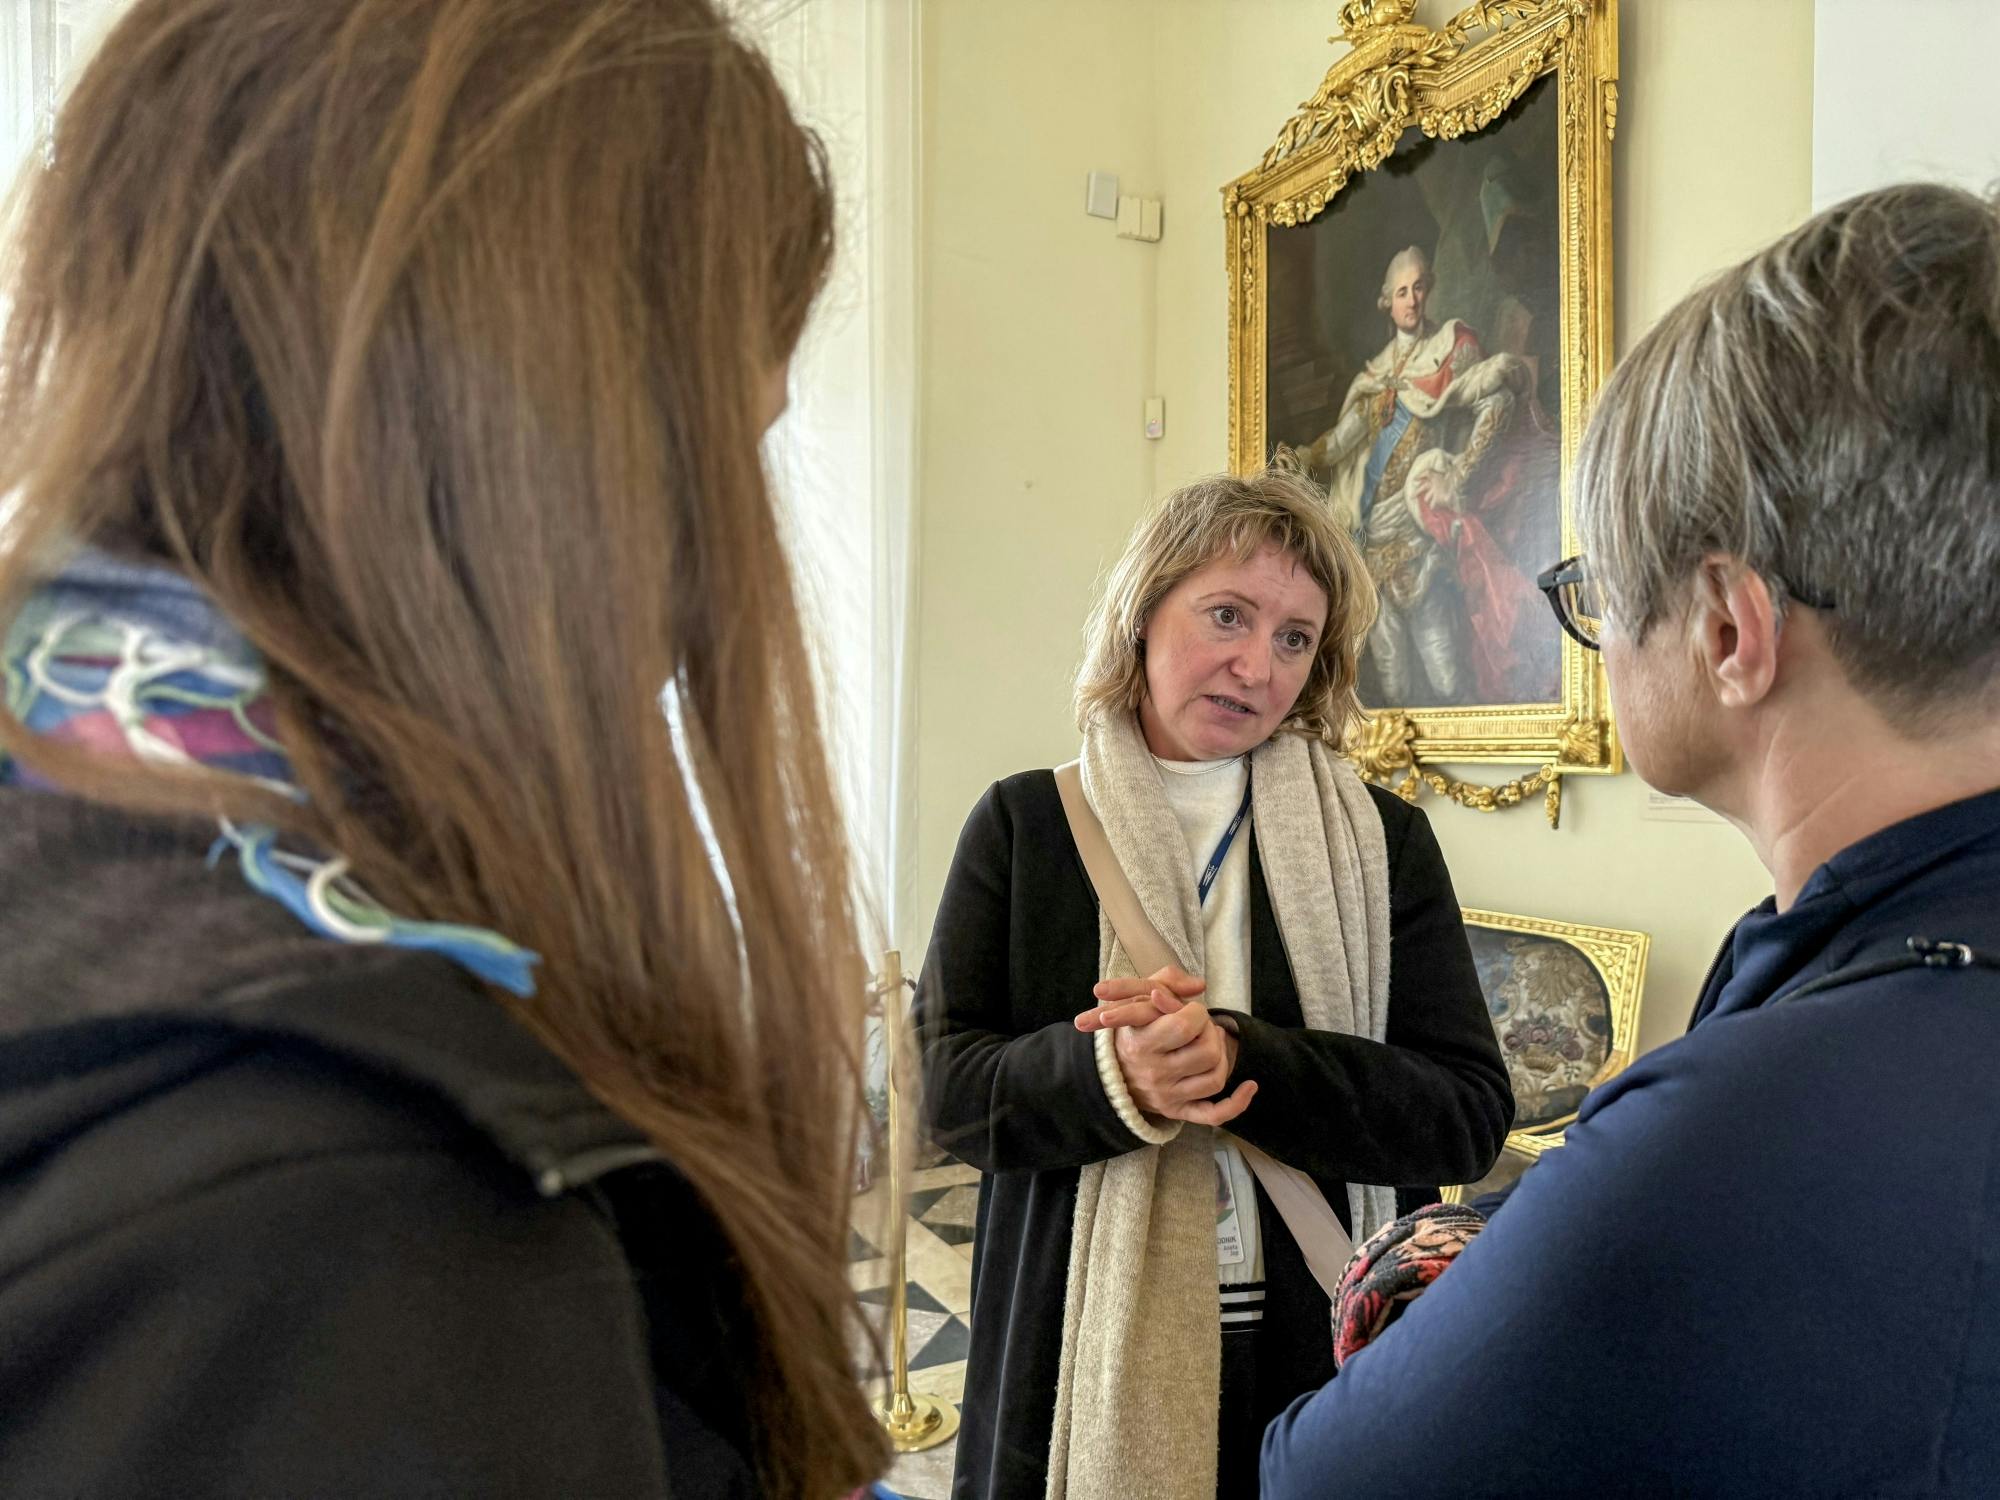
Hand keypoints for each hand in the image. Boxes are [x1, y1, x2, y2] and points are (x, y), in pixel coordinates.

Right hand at [1079, 974, 1254, 1127]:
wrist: (1110, 1070)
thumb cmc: (1129, 1028)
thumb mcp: (1136, 996)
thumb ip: (1167, 981)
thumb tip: (1199, 986)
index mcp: (1140, 1044)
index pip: (1184, 1026)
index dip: (1196, 1013)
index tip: (1188, 1010)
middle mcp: (1154, 1074)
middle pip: (1207, 1053)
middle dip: (1210, 1033)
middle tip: (1200, 1026)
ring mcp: (1167, 1096)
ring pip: (1215, 1079)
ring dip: (1221, 1056)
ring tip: (1209, 1043)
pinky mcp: (1178, 1111)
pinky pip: (1215, 1115)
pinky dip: (1237, 1103)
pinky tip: (1249, 1085)